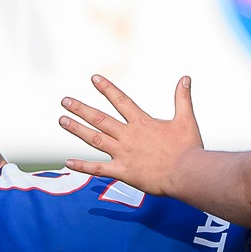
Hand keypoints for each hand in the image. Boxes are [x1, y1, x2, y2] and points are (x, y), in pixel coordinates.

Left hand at [60, 75, 203, 192]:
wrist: (186, 173)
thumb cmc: (188, 148)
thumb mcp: (186, 120)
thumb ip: (182, 98)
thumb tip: (185, 78)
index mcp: (142, 123)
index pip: (121, 101)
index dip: (107, 89)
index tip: (94, 78)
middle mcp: (129, 136)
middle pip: (100, 119)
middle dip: (81, 109)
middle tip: (65, 101)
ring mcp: (123, 154)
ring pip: (95, 139)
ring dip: (77, 129)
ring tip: (62, 120)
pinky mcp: (123, 172)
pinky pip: (98, 169)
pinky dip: (83, 166)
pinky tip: (68, 162)